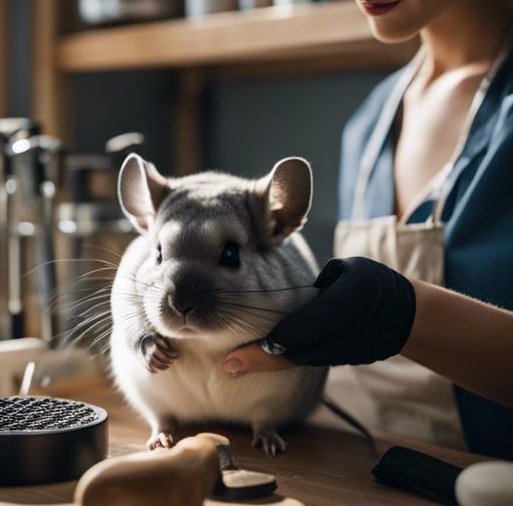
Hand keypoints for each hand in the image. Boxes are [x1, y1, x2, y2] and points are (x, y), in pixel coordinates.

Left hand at [222, 257, 415, 372]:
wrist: (406, 315)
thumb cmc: (371, 282)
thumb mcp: (347, 270)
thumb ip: (317, 283)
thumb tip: (286, 292)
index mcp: (341, 306)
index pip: (303, 327)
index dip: (275, 338)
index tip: (249, 342)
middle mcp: (340, 335)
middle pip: (296, 352)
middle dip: (261, 360)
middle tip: (228, 365)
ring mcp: (341, 353)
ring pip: (300, 360)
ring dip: (268, 363)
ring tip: (234, 364)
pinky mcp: (340, 361)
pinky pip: (307, 360)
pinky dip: (284, 361)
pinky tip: (257, 360)